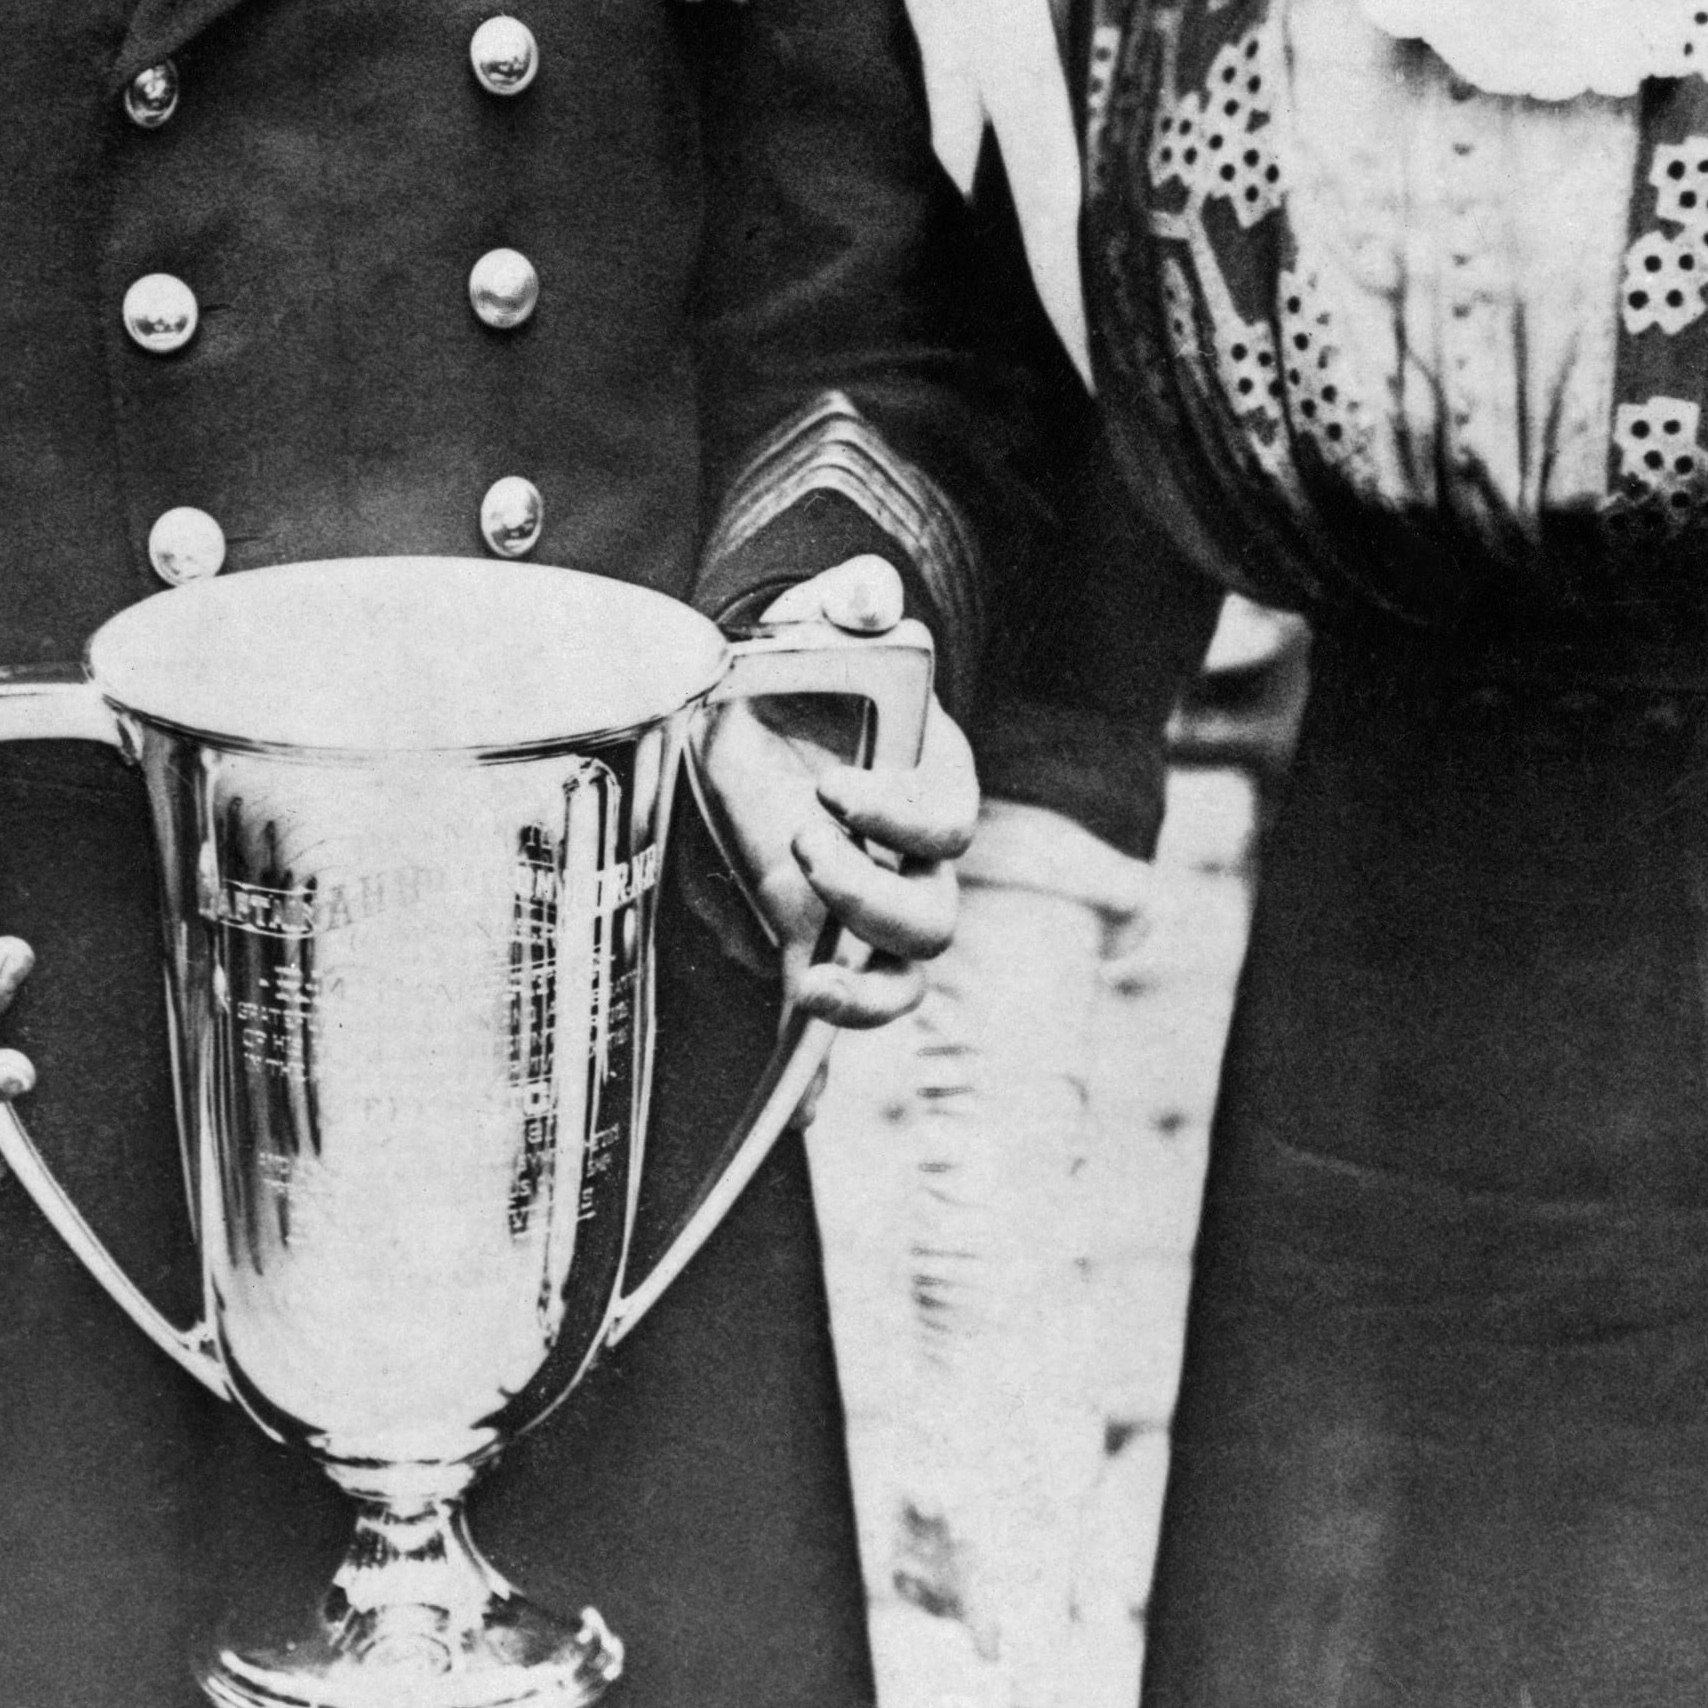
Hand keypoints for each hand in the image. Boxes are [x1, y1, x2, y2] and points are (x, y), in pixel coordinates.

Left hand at [695, 555, 979, 1028]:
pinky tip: (798, 1111)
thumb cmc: (807, 666)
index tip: (832, 789)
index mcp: (930, 782)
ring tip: (808, 978)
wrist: (763, 702)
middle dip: (870, 896)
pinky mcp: (816, 942)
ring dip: (864, 993)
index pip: (945, 820)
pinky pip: (837, 1017)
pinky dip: (820, 1069)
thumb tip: (866, 596)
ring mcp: (868, 910)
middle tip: (803, 846)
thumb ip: (851, 602)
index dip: (899, 816)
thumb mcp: (824, 621)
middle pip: (933, 919)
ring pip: (903, 978)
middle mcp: (914, 859)